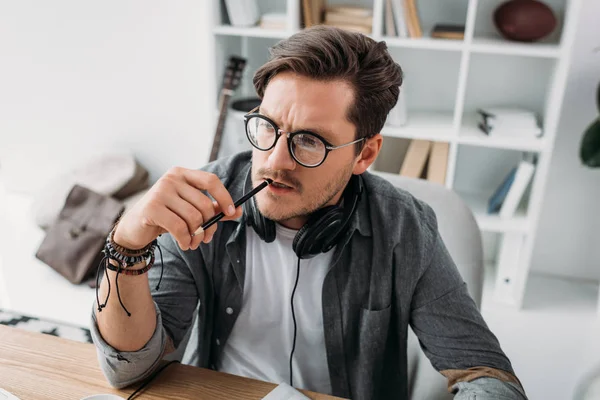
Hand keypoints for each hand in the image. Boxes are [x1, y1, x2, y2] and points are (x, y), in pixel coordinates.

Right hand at [113, 167, 242, 250]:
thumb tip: (238, 211)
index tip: (231, 213)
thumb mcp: (191, 210)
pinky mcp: (152, 208)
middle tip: (206, 238)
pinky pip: (180, 227)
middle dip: (209, 225)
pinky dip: (186, 240)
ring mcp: (160, 191)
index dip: (224, 197)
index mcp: (183, 174)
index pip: (211, 180)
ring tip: (193, 243)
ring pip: (193, 217)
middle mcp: (171, 178)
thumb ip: (214, 210)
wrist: (135, 229)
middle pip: (204, 204)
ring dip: (197, 235)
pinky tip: (185, 244)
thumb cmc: (167, 217)